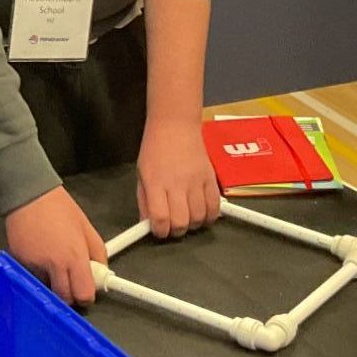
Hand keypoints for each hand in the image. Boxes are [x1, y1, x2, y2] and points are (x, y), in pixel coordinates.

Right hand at [4, 186, 107, 305]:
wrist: (30, 194)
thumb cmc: (59, 207)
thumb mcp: (86, 227)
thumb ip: (97, 252)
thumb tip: (102, 271)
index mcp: (75, 257)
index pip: (84, 294)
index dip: (87, 295)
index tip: (86, 289)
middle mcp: (55, 265)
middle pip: (64, 298)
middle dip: (70, 293)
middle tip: (71, 279)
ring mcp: (35, 265)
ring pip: (47, 288)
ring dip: (53, 282)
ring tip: (54, 261)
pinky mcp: (20, 262)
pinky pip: (32, 276)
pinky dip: (39, 271)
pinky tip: (41, 254)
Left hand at [136, 119, 220, 238]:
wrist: (175, 125)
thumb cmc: (155, 149)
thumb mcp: (141, 174)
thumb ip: (144, 201)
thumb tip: (147, 225)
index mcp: (156, 182)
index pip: (160, 218)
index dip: (160, 231)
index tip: (159, 231)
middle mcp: (177, 183)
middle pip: (182, 222)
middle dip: (176, 231)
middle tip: (172, 225)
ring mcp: (196, 181)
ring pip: (199, 217)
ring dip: (192, 224)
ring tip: (187, 218)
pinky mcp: (210, 178)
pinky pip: (215, 206)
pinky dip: (209, 216)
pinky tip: (201, 214)